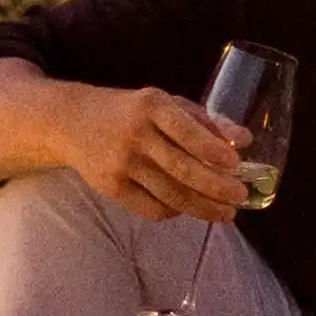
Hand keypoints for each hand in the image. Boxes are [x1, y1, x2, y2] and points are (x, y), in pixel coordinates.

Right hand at [81, 82, 247, 223]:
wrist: (71, 122)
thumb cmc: (129, 111)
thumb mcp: (163, 103)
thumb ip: (203, 120)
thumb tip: (243, 139)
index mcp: (151, 106)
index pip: (186, 131)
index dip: (212, 149)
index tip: (236, 164)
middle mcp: (135, 135)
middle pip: (181, 169)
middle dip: (216, 187)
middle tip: (240, 197)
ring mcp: (121, 164)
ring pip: (169, 194)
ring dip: (202, 207)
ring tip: (226, 213)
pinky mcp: (111, 187)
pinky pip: (150, 208)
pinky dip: (174, 212)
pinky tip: (189, 209)